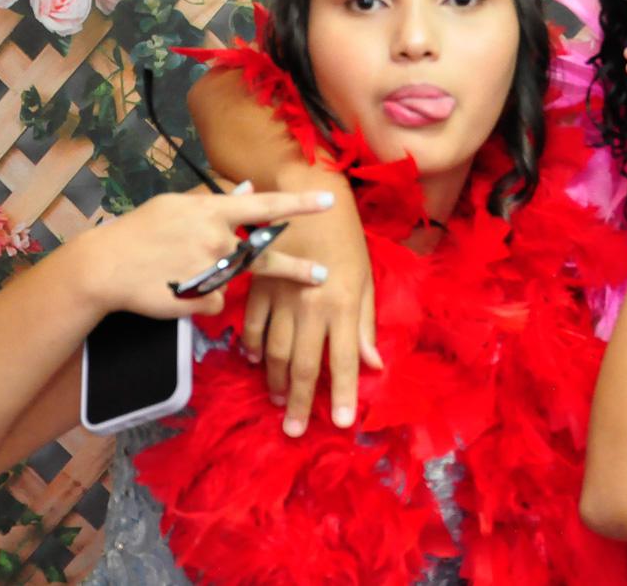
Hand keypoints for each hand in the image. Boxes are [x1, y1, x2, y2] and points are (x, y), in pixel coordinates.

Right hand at [70, 188, 335, 319]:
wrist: (105, 267)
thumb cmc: (139, 230)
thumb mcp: (175, 206)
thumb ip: (214, 200)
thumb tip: (248, 189)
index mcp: (213, 212)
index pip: (265, 206)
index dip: (298, 203)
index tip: (327, 201)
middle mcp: (218, 241)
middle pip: (264, 256)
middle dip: (294, 267)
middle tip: (320, 273)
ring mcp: (212, 272)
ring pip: (233, 279)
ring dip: (217, 276)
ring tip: (183, 270)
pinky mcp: (201, 300)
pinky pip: (213, 300)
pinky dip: (200, 296)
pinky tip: (174, 287)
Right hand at [241, 182, 382, 436]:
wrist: (308, 194)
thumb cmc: (345, 237)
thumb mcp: (366, 278)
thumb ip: (365, 323)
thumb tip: (373, 363)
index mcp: (344, 305)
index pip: (345, 361)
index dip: (345, 395)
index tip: (342, 424)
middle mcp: (312, 307)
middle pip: (304, 365)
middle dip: (300, 402)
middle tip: (294, 431)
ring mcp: (282, 298)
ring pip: (275, 352)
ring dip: (275, 381)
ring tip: (278, 401)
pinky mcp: (260, 287)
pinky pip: (253, 326)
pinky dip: (253, 347)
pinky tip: (257, 361)